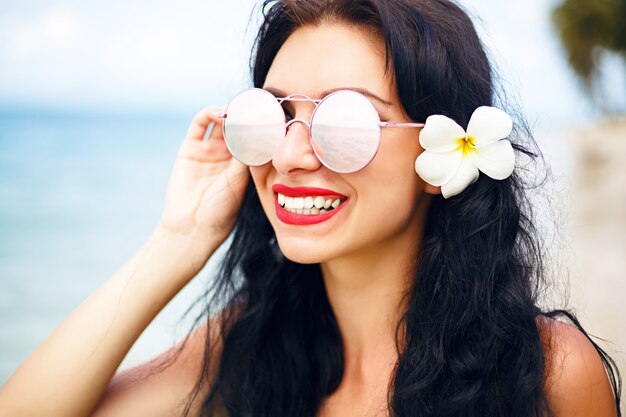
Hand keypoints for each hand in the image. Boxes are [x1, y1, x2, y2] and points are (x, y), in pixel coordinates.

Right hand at [158, 106, 248, 250]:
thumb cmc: (220, 210)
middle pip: (238, 127)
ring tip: (237, 108)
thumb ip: (245, 158)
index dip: (260, 127)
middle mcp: (227, 156)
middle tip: (255, 105)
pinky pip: (200, 124)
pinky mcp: (190, 148)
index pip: (254, 139)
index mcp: (243, 166)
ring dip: (229, 112)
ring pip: (220, 123)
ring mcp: (209, 151)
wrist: (192, 226)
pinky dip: (209, 113)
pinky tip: (220, 112)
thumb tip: (258, 135)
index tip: (270, 115)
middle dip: (246, 116)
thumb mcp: (238, 182)